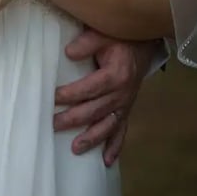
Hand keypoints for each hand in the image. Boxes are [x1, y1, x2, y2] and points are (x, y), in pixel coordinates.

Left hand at [53, 28, 156, 166]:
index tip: (53, 97)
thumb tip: (67, 53)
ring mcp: (126, 104)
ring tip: (75, 149)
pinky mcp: (127, 109)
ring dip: (92, 138)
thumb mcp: (103, 33)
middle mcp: (123, 93)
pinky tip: (107, 162)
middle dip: (74, 119)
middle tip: (53, 124)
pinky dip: (115, 147)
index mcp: (117, 75)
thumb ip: (86, 42)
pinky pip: (122, 130)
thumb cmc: (119, 37)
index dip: (71, 94)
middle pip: (96, 110)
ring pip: (108, 125)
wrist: (143, 43)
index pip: (90, 88)